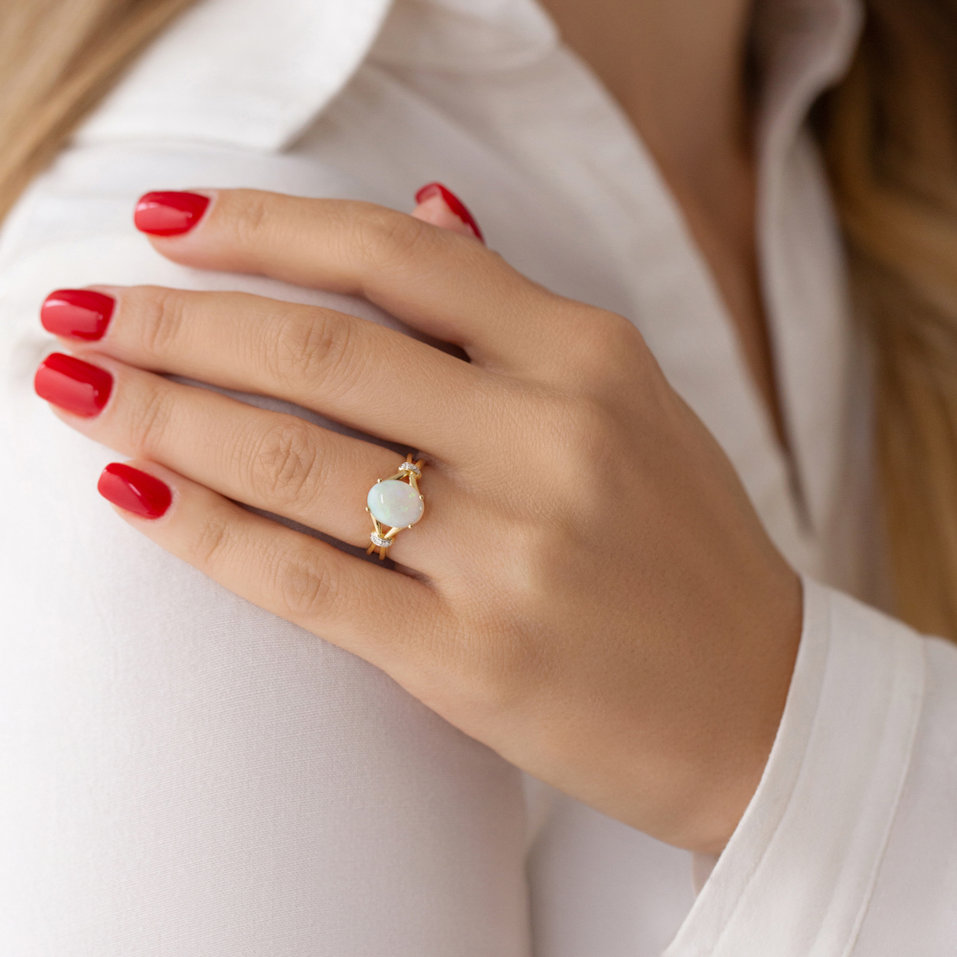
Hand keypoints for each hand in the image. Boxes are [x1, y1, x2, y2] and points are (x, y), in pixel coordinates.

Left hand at [34, 185, 802, 855]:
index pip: (396, 254)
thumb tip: (428, 201)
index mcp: (588, 356)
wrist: (757, 701)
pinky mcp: (473, 658)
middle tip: (78, 309)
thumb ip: (516, 307)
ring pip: (295, 459)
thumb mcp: (628, 399)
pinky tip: (133, 490)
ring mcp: (512, 552)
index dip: (265, 227)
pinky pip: (307, 579)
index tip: (167, 224)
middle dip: (176, 323)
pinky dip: (205, 530)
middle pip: (321, 348)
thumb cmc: (684, 546)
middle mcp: (550, 437)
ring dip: (161, 414)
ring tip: (72, 385)